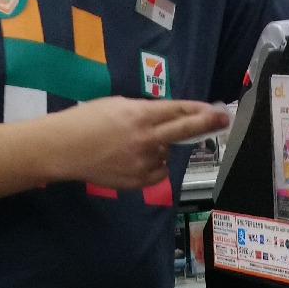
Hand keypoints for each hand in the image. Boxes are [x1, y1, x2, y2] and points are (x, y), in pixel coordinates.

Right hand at [40, 97, 230, 188]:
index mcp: (139, 116)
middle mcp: (146, 139)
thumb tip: (166, 119)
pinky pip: (157, 172)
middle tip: (224, 118)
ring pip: (165, 153)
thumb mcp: (116, 105)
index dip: (198, 109)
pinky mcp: (138, 182)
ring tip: (131, 144)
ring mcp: (143, 163)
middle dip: (206, 123)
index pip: (176, 111)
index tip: (215, 109)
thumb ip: (143, 112)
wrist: (64, 149)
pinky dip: (151, 165)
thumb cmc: (86, 121)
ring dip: (159, 147)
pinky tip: (132, 159)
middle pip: (183, 130)